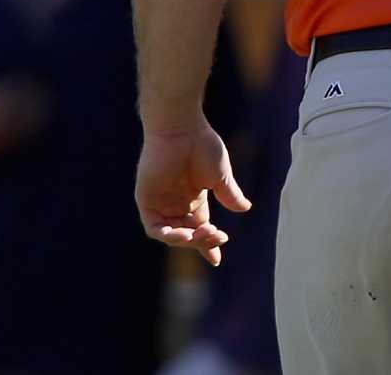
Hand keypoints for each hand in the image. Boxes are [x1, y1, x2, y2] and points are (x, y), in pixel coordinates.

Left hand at [135, 123, 251, 267]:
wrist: (182, 129)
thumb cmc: (202, 146)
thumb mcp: (221, 176)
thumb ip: (230, 194)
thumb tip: (245, 209)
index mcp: (195, 199)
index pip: (200, 228)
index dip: (208, 244)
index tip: (216, 260)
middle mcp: (177, 204)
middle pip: (188, 234)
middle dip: (202, 240)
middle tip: (218, 237)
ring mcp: (161, 203)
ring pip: (170, 234)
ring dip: (185, 240)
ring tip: (199, 236)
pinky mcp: (146, 200)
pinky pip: (153, 227)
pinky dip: (167, 234)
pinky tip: (182, 234)